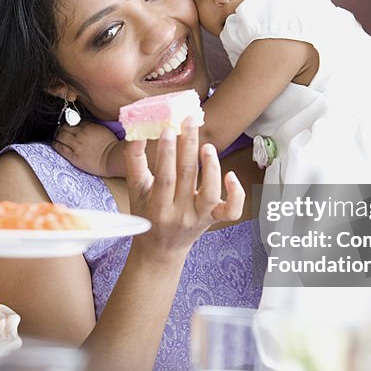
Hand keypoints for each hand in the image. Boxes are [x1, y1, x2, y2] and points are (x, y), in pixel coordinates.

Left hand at [54, 122, 120, 175]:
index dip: (69, 124)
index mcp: (88, 126)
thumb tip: (84, 125)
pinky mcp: (73, 155)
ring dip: (57, 136)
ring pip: (60, 136)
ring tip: (57, 138)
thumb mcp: (102, 130)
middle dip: (61, 129)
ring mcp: (76, 144)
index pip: (73, 121)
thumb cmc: (111, 145)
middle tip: (60, 132)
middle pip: (64, 127)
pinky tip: (55, 144)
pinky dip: (55, 144)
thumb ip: (91, 126)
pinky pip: (60, 148)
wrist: (112, 158)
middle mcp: (80, 133)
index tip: (68, 126)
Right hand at [123, 117, 243, 260]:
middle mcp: (179, 215)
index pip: (164, 178)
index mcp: (157, 208)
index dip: (166, 153)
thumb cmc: (147, 213)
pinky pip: (230, 211)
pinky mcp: (214, 219)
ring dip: (211, 168)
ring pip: (210, 194)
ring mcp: (199, 218)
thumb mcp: (135, 190)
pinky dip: (235, 194)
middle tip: (190, 121)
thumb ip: (134, 161)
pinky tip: (231, 175)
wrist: (161, 249)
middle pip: (187, 178)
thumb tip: (137, 132)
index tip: (168, 129)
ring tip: (207, 146)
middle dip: (188, 146)